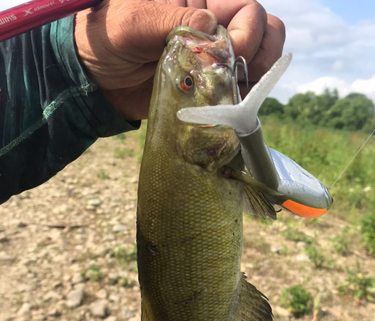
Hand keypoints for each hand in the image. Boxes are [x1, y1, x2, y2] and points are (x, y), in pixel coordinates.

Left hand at [75, 0, 284, 120]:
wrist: (96, 79)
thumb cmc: (109, 38)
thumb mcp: (135, 22)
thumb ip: (173, 21)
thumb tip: (210, 26)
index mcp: (199, 2)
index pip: (246, 6)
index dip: (249, 28)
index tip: (232, 49)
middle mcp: (213, 27)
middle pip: (261, 30)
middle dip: (260, 51)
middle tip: (238, 72)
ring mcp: (212, 59)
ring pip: (256, 59)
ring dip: (256, 75)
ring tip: (237, 89)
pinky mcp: (207, 87)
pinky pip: (236, 90)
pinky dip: (240, 98)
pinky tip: (228, 103)